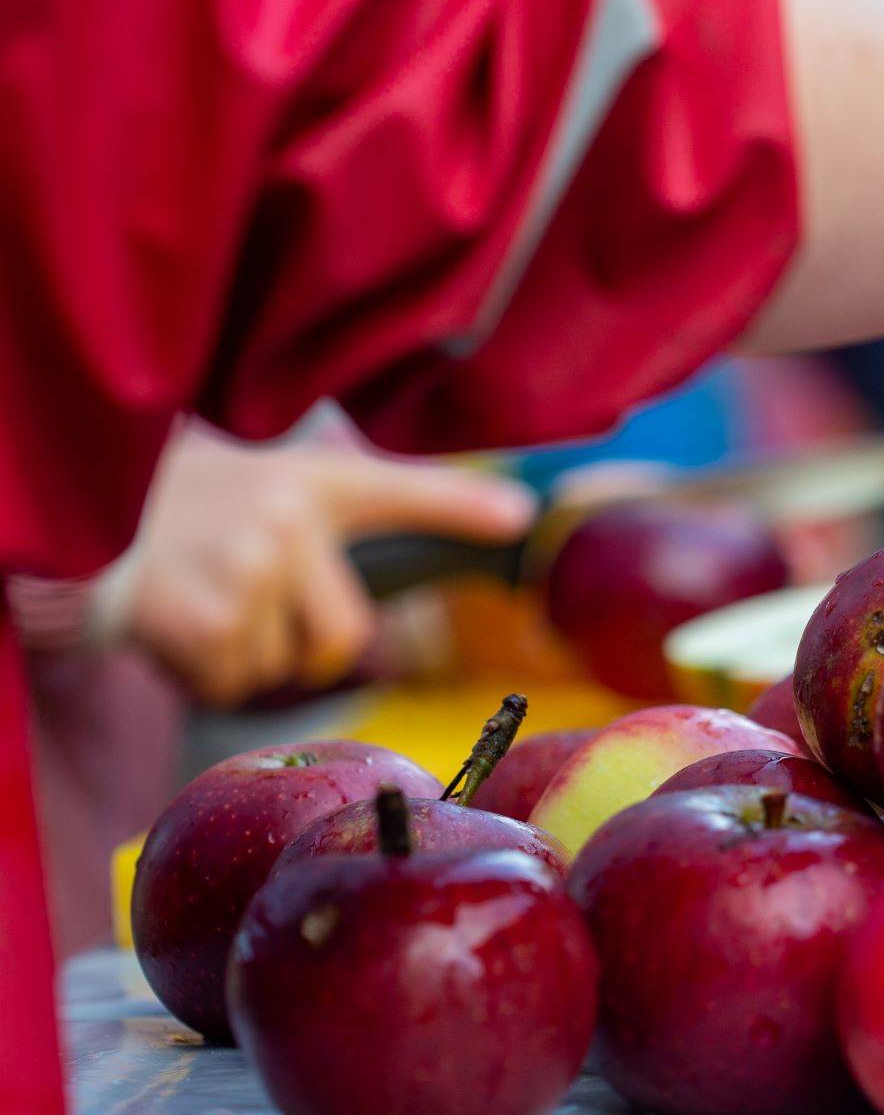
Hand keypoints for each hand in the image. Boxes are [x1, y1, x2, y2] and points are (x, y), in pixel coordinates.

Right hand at [113, 429, 535, 706]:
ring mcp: (251, 571)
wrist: (81, 512)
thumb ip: (333, 513)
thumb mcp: (269, 483)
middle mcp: (291, 521)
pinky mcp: (206, 619)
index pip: (403, 491)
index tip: (520, 517)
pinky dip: (202, 671)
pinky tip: (174, 621)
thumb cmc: (185, 504)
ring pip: (281, 668)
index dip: (462, 509)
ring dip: (243, 655)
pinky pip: (231, 683)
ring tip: (201, 598)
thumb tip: (443, 527)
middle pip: (346, 638)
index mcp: (315, 482)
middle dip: (305, 645)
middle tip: (252, 604)